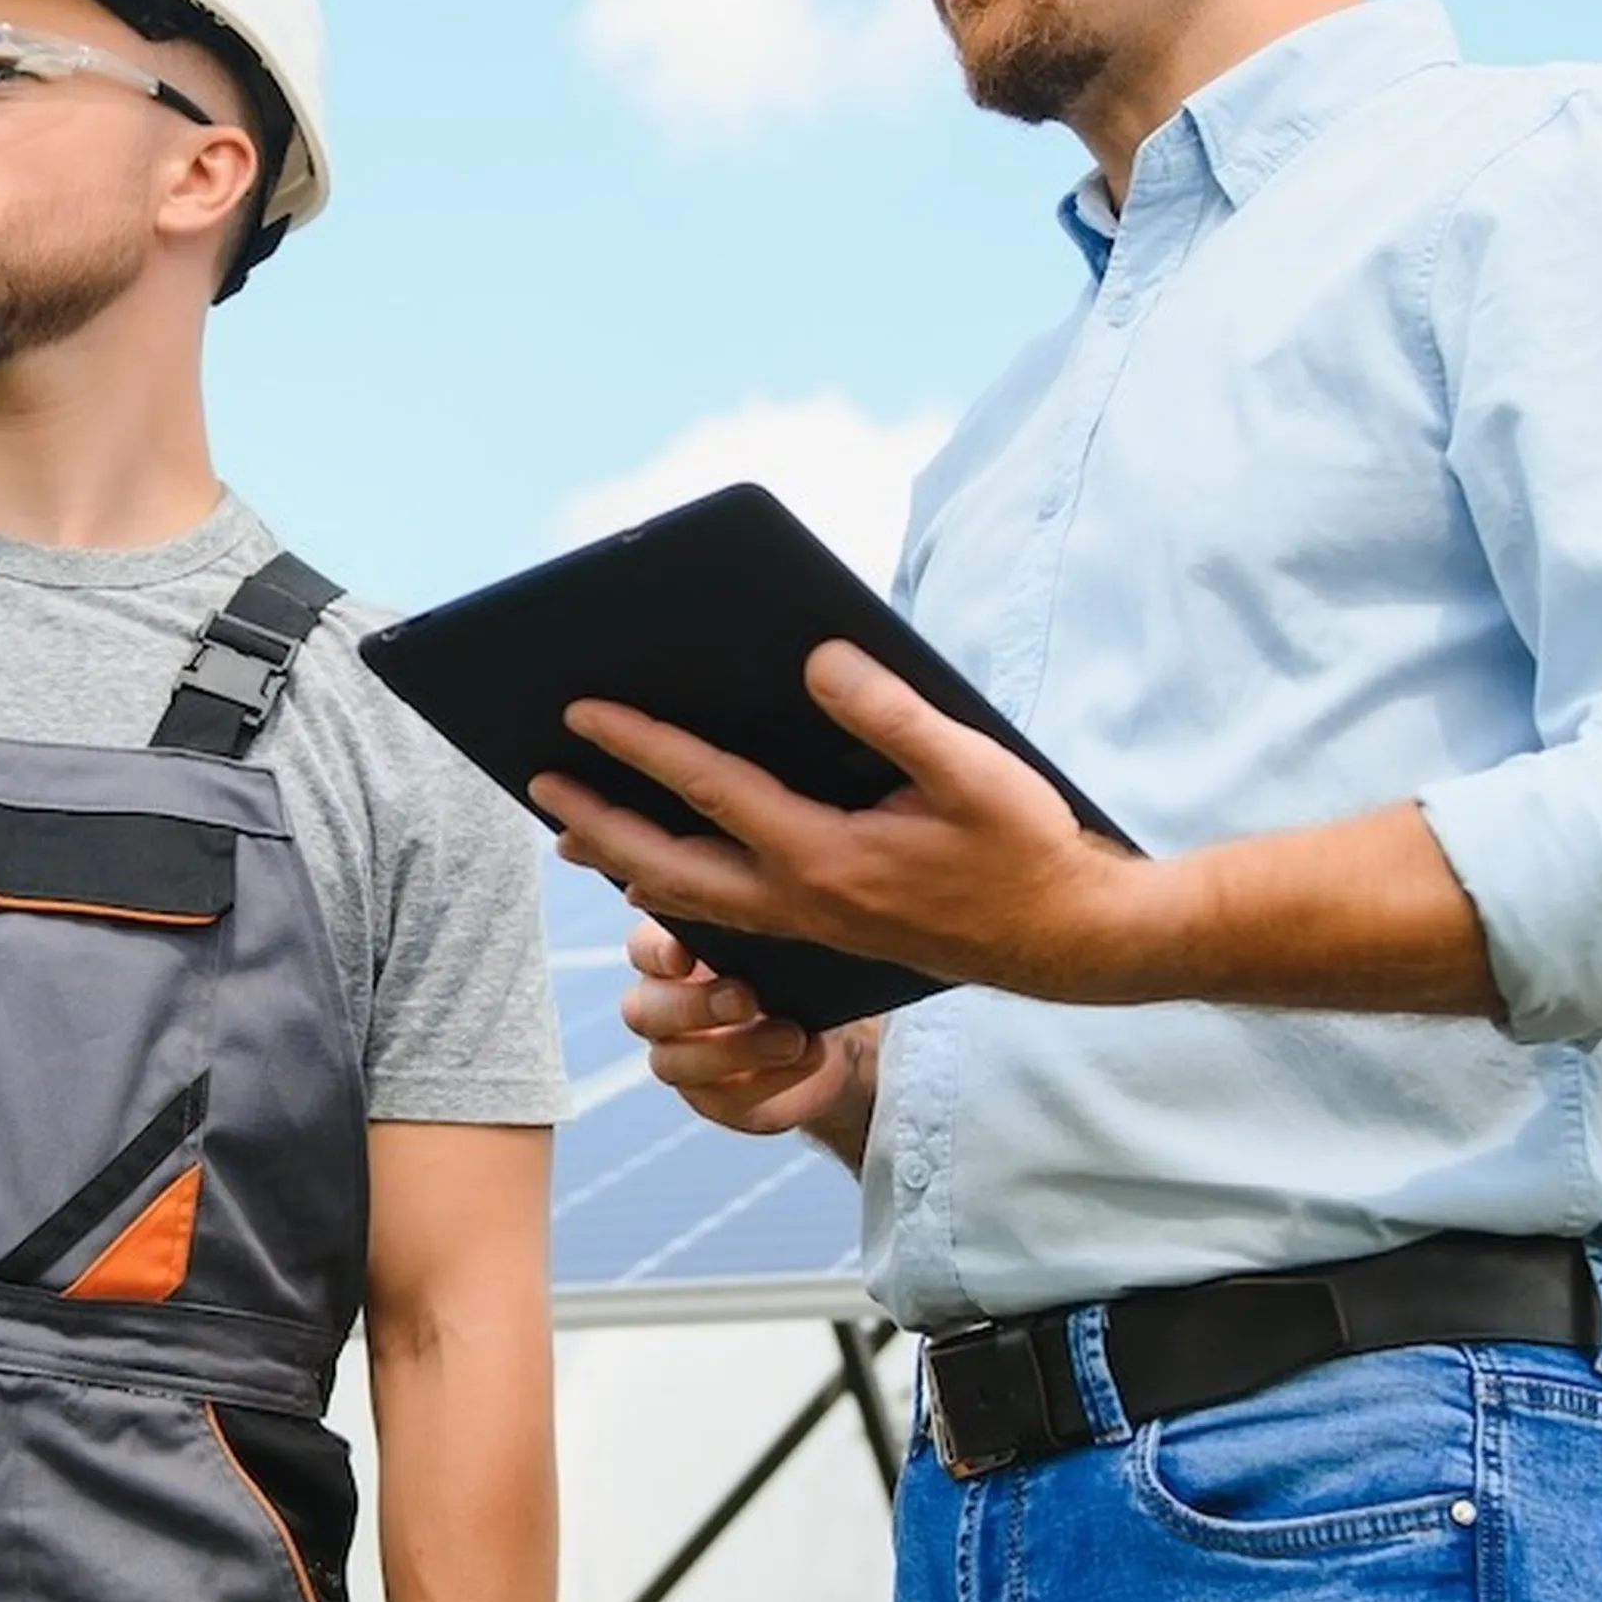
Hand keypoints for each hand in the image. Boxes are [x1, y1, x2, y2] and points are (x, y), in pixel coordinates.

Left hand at [536, 642, 1161, 1003]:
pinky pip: (721, 913)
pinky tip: (652, 871)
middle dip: (595, 819)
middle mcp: (798, 899)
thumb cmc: (1024, 848)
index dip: (639, 745)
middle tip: (536, 783)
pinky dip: (672, 890)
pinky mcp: (820, 933)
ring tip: (568, 832)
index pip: (707, 790)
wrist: (1065, 943)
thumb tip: (816, 658)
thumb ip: (891, 714)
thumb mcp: (973, 770)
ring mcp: (805, 924)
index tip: (580, 710)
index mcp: (824, 856)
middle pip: (665, 862)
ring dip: (622, 859)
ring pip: (686, 898)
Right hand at [617, 918, 874, 1145]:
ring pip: (671, 1062)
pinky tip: (807, 1056)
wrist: (830, 1037)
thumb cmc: (799, 976)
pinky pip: (723, 1097)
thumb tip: (775, 932)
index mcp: (671, 956)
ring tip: (792, 1038)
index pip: (643, 949)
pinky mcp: (711, 1099)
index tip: (685, 955)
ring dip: (734, 1049)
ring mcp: (681, 1057)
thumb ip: (764, 942)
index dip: (656, 953)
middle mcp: (663, 1008)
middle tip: (746, 999)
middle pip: (642, 1011)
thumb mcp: (786, 948)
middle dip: (695, 1005)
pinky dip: (769, 1079)